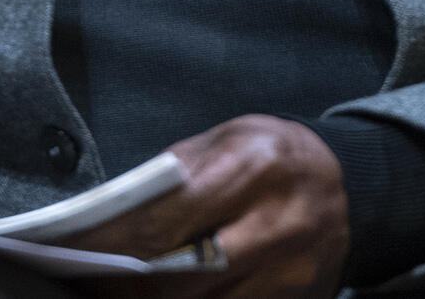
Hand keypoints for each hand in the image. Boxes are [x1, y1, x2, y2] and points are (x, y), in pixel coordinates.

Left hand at [67, 116, 348, 298]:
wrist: (344, 181)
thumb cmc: (269, 153)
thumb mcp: (223, 142)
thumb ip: (175, 177)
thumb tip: (116, 217)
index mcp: (253, 167)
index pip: (173, 216)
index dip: (121, 240)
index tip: (80, 251)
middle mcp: (279, 222)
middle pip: (189, 271)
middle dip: (135, 282)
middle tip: (95, 281)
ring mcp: (294, 268)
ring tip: (124, 293)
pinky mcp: (299, 297)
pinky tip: (169, 298)